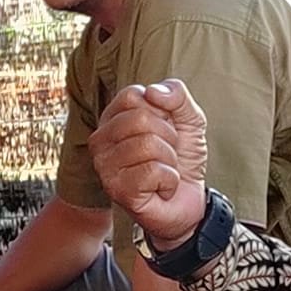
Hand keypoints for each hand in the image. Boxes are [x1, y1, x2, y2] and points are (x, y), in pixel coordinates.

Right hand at [88, 81, 209, 249]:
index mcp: (113, 118)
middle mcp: (101, 140)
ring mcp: (105, 166)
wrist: (189, 199)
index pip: (133, 96)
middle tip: (167, 154)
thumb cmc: (181, 157)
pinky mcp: (117, 190)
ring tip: (164, 171)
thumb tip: (152, 92)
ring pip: (148, 146)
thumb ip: (176, 95)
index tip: (164, 128)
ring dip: (169, 161)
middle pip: (140, 119)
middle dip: (169, 137)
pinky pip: (153, 171)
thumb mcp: (189, 118)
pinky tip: (161, 188)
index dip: (161, 111)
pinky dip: (169, 180)